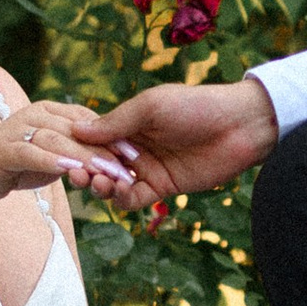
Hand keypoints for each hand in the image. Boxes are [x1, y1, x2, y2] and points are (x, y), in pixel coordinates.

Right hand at [0, 102, 133, 216]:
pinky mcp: (4, 150)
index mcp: (51, 111)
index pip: (89, 121)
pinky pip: (32, 153)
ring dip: (84, 158)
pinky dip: (52, 162)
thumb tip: (113, 152)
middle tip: (129, 169)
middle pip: (77, 131)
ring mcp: (18, 130)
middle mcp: (36, 115)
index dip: (113, 137)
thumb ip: (78, 147)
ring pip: (59, 141)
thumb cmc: (17, 163)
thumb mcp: (53, 153)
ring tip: (106, 174)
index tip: (137, 156)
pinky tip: (71, 173)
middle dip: (105, 150)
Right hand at [88, 76, 278, 204]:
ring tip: (99, 181)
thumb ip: (116, 122)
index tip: (66, 154)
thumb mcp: (151, 106)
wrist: (240, 126)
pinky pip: (134, 199)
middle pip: (99, 164)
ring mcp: (148, 168)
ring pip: (113, 184)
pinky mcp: (164, 188)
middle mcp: (135, 146)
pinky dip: (121, 199)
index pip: (94, 139)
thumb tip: (76, 131)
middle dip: (85, 169)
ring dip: (100, 185)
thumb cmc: (196, 106)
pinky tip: (119, 191)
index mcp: (129, 123)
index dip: (78, 148)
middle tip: (78, 173)